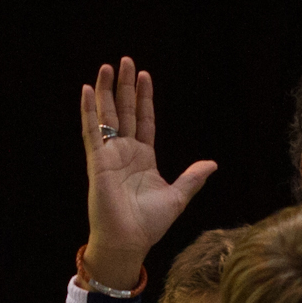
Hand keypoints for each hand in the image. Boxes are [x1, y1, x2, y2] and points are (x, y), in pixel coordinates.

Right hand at [80, 56, 216, 288]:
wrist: (129, 241)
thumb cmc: (149, 224)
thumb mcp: (177, 197)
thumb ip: (192, 178)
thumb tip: (213, 164)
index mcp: (143, 158)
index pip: (143, 120)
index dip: (144, 99)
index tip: (145, 77)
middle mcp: (125, 153)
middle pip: (124, 112)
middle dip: (125, 87)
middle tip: (127, 61)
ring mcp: (109, 155)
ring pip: (106, 116)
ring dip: (106, 91)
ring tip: (108, 66)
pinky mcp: (97, 162)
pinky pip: (91, 132)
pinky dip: (88, 111)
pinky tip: (89, 90)